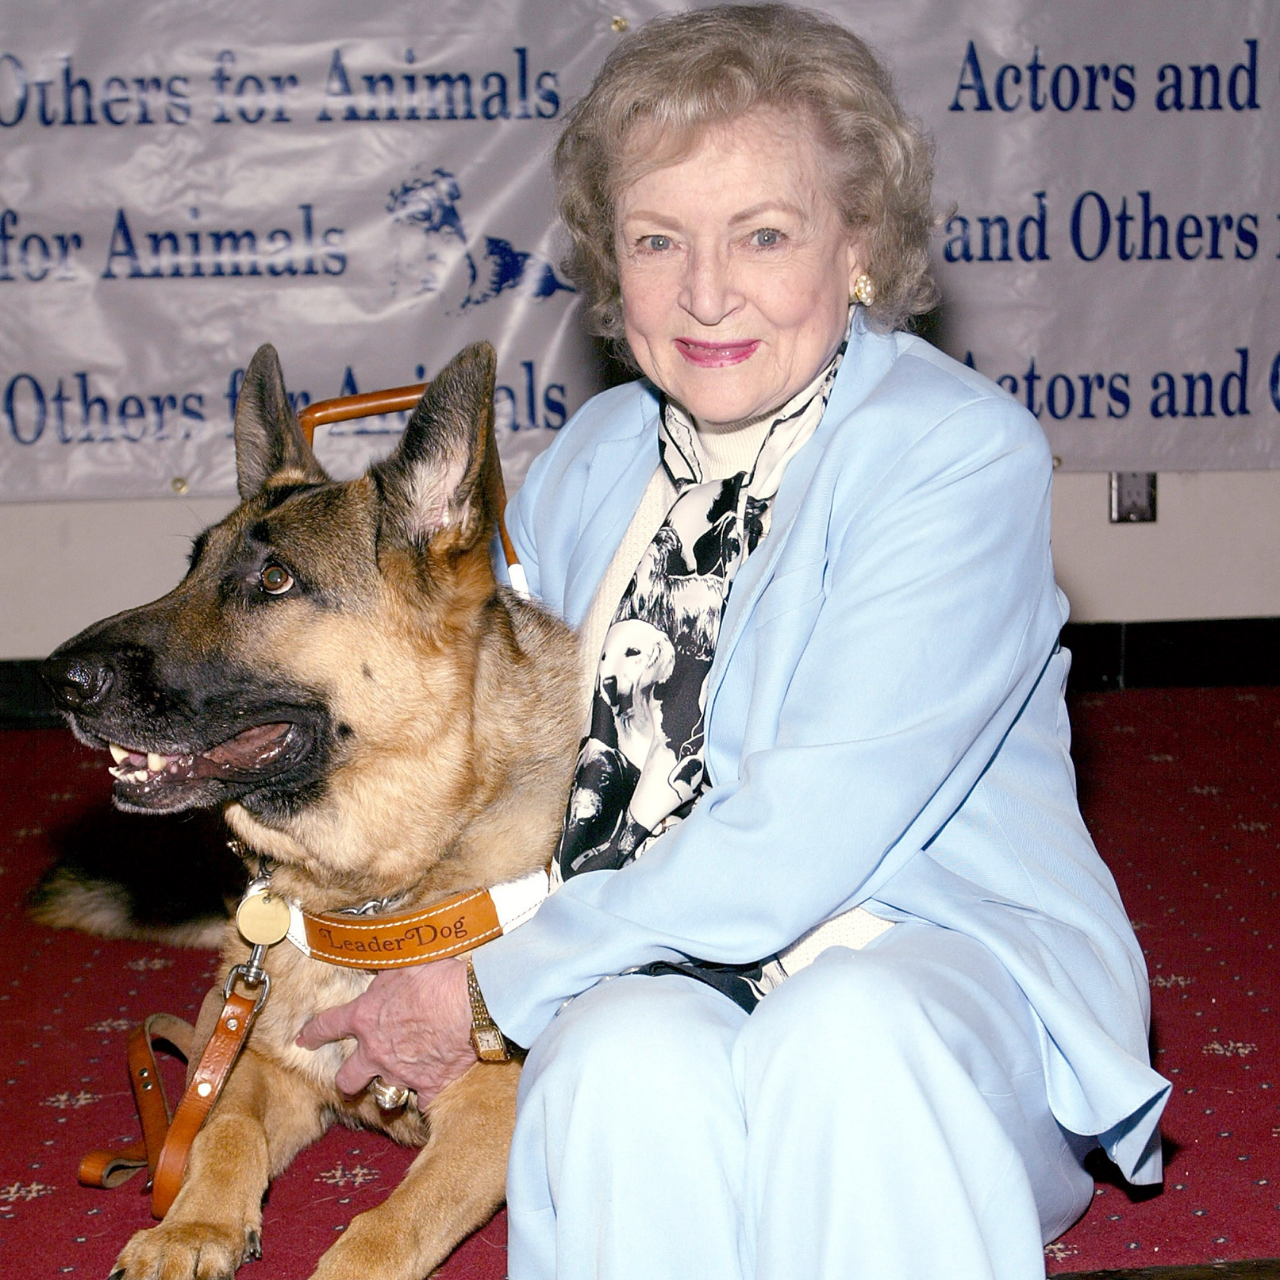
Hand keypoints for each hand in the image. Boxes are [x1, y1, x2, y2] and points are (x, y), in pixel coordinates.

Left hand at [295, 957, 476, 1105]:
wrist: (473, 1003)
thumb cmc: (438, 977)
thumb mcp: (402, 965)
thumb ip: (384, 976)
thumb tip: (377, 967)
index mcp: (366, 1018)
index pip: (327, 1026)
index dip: (312, 1034)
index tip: (304, 1040)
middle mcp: (376, 1051)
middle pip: (347, 1078)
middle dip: (346, 1080)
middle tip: (351, 1079)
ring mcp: (401, 1073)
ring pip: (384, 1093)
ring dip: (389, 1087)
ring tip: (399, 1080)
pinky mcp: (429, 1086)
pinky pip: (422, 1102)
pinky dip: (427, 1097)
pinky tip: (433, 1090)